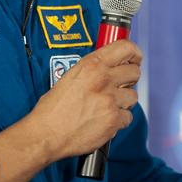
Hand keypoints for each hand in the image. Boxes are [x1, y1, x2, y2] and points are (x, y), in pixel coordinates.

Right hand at [30, 40, 141, 162]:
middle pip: (134, 72)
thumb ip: (92, 70)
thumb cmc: (53, 109)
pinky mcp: (113, 119)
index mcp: (91, 65)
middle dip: (129, 80)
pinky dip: (119, 121)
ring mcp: (109, 99)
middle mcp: (102, 79)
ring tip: (107, 107)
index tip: (135, 59)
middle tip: (120, 87)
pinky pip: (128, 117)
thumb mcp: (69, 77)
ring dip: (124, 102)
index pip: (126, 47)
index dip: (134, 53)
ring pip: (133, 96)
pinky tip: (105, 121)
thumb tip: (110, 67)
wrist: (46, 134)